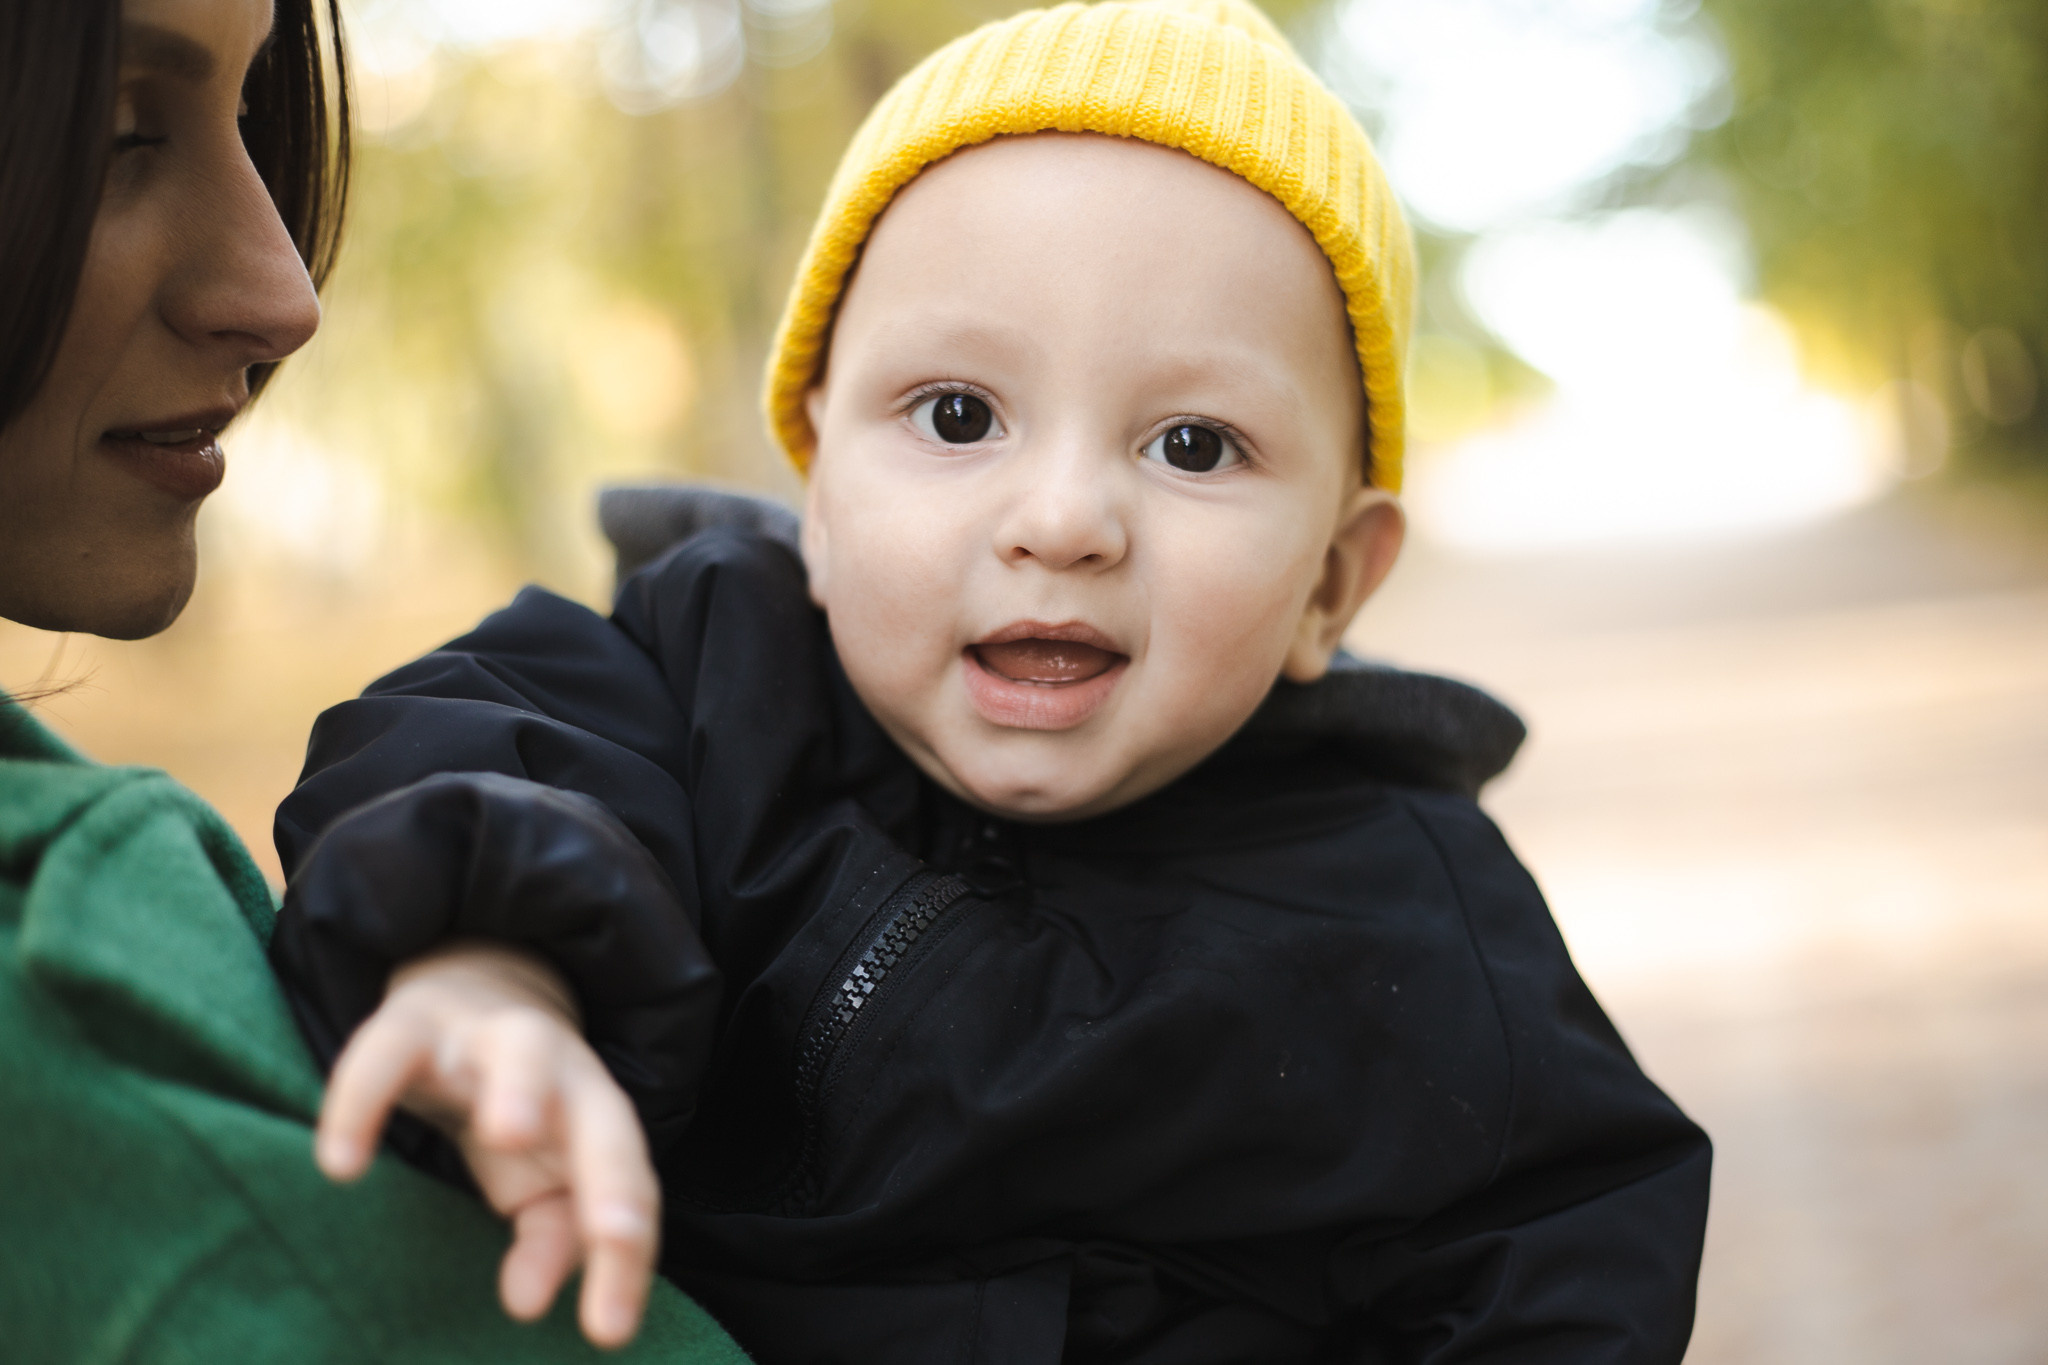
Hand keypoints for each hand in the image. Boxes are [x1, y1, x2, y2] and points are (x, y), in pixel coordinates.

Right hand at [313, 941, 658, 1347]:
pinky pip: (385, 1053)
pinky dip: (362, 1102)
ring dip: (523, 1088)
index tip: (609, 1332)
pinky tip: (341, 1165)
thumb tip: (529, 1302)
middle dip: (610, 1167)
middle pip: (604, 1109)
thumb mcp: (540, 1181)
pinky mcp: (410, 1023)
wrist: (468, 996)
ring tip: (509, 1135)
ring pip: (520, 1049)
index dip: (626, 1256)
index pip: (630, 1188)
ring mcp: (488, 1039)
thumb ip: (553, 1239)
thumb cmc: (522, 1118)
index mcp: (598, 1119)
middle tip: (614, 1232)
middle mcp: (562, 1074)